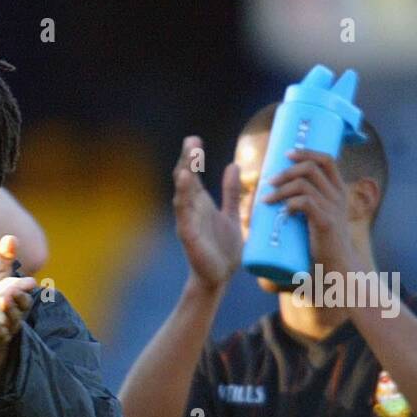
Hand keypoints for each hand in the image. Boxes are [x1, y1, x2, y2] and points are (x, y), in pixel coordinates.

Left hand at [0, 235, 36, 361]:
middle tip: (11, 289)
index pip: (26, 289)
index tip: (26, 281)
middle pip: (23, 305)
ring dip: (8, 309)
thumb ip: (4, 259)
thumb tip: (11, 236)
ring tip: (2, 300)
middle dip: (19, 297)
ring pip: (12, 319)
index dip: (24, 285)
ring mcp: (7, 325)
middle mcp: (16, 311)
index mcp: (18, 296)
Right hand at [172, 136, 241, 291]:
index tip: (193, 140)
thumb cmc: (223, 248)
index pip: (193, 175)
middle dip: (187, 162)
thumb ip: (231, 192)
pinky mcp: (190, 238)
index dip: (192, 158)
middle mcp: (191, 210)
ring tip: (186, 165)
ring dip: (184, 181)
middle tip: (190, 141)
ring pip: (182, 197)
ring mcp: (188, 223)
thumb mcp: (232, 214)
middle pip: (185, 181)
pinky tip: (184, 194)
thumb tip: (233, 165)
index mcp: (200, 204)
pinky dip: (183, 204)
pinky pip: (185, 219)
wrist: (219, 277)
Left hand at [263, 148, 359, 275]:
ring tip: (266, 198)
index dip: (306, 152)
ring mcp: (333, 208)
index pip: (327, 159)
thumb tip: (274, 195)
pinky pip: (305, 203)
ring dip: (281, 188)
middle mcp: (338, 195)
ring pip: (304, 185)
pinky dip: (288, 203)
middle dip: (287, 170)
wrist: (338, 267)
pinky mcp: (325, 222)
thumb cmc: (323, 243)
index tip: (287, 153)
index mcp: (338, 190)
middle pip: (311, 168)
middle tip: (269, 182)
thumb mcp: (319, 216)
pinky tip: (280, 211)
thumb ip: (306, 204)